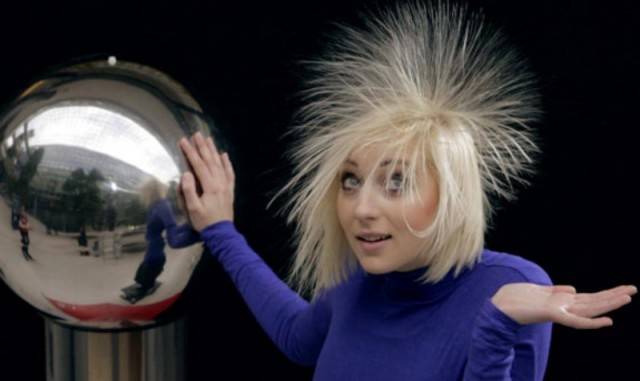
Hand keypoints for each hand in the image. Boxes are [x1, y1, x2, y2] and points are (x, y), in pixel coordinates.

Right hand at [178, 132, 234, 230]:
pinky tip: (224, 155)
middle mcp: (220, 182)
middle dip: (202, 147)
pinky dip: (227, 163)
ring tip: (208, 139)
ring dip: (214, 151)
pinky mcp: (229, 190)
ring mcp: (226, 185)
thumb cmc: (204, 221)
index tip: (183, 141)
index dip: (190, 152)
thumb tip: (186, 173)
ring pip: (220, 164)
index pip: (199, 165)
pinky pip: (229, 173)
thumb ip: (189, 190)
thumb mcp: (193, 208)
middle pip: (210, 161)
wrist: (221, 233)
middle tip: (196, 134)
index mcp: (210, 186)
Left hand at [491, 283, 636, 328]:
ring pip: (590, 308)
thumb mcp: (538, 290)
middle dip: (613, 296)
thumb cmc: (515, 298)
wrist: (498, 307)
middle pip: (593, 301)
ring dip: (609, 304)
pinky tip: (607, 320)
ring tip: (627, 298)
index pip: (588, 297)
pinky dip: (592, 322)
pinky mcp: (552, 313)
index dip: (605, 294)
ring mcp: (559, 310)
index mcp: (561, 300)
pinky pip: (575, 320)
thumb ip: (555, 291)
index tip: (623, 290)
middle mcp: (563, 306)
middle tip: (634, 289)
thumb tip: (572, 289)